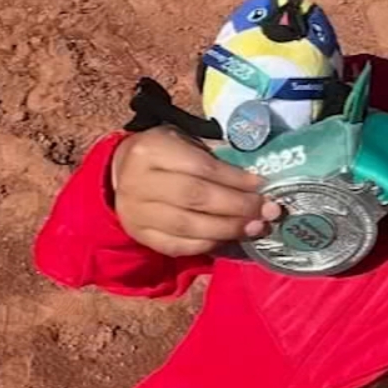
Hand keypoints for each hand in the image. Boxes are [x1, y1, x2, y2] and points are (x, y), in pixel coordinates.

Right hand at [110, 127, 281, 257]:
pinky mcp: (140, 236)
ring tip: (256, 227)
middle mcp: (138, 182)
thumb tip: (253, 179)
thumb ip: (212, 156)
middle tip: (267, 211)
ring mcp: (137, 213)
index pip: (200, 167)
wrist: (120, 175)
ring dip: (228, 229)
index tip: (262, 185)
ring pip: (188, 226)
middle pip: (195, 198)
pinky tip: (229, 238)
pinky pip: (178, 246)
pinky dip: (208, 244)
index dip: (234, 179)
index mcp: (151, 151)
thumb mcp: (182, 141)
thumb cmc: (163, 154)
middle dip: (237, 206)